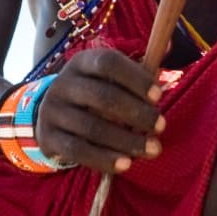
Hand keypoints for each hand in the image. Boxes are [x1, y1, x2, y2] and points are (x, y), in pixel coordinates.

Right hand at [36, 48, 164, 173]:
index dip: (135, 78)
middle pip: (102, 96)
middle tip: (161, 127)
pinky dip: (104, 159)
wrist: (49, 117)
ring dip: (126, 140)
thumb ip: (136, 72)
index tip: (158, 96)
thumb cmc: (92, 95)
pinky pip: (77, 150)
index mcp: (82, 63)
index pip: (108, 62)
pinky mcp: (48, 138)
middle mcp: (63, 83)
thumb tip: (168, 50)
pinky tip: (126, 165)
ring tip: (152, 150)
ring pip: (91, 127)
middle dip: (136, 113)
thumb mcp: (107, 78)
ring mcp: (52, 111)